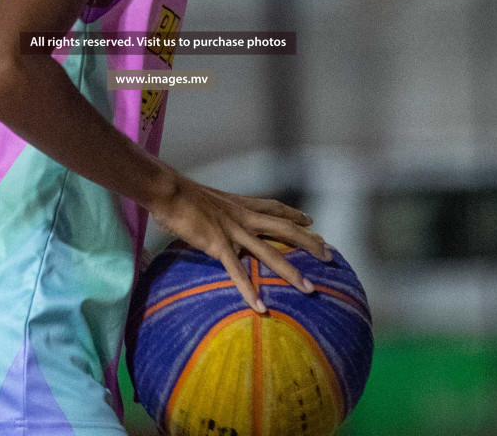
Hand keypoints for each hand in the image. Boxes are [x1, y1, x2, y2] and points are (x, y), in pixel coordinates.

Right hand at [143, 171, 331, 313]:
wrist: (167, 190)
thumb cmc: (179, 195)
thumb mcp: (205, 201)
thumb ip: (214, 212)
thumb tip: (209, 223)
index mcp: (240, 204)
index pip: (274, 207)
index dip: (294, 214)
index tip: (311, 222)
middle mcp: (243, 216)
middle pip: (285, 228)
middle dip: (309, 242)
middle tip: (329, 255)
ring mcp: (233, 231)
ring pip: (270, 253)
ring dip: (292, 272)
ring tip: (310, 289)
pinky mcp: (218, 244)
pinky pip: (237, 272)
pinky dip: (249, 291)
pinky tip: (261, 307)